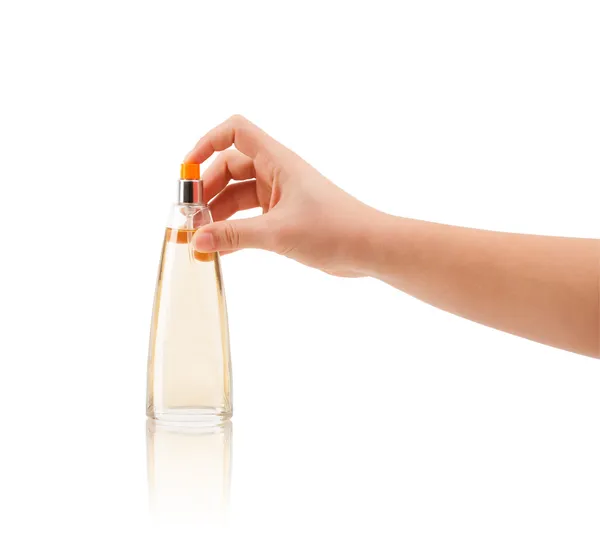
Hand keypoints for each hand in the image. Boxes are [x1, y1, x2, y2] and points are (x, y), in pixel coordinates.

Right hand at [185, 115, 379, 277]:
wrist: (369, 248)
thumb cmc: (333, 229)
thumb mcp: (278, 232)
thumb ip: (235, 235)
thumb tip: (196, 239)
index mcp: (278, 161)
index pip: (235, 132)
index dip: (207, 143)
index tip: (188, 172)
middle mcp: (277, 173)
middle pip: (229, 167)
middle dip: (207, 189)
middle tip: (190, 217)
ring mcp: (280, 195)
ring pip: (238, 195)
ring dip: (217, 213)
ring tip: (199, 236)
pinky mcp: (284, 217)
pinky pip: (249, 217)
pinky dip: (233, 228)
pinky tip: (219, 247)